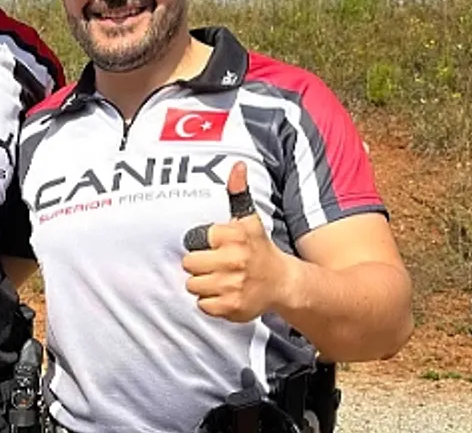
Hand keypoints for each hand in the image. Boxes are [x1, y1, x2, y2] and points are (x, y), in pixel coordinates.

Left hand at [181, 161, 292, 322]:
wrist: (283, 283)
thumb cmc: (259, 249)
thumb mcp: (249, 220)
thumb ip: (238, 192)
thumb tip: (237, 165)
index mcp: (233, 237)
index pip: (195, 239)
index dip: (204, 243)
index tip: (218, 246)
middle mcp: (233, 260)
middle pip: (189, 263)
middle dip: (200, 265)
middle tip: (218, 264)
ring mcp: (232, 285)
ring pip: (193, 285)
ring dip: (204, 284)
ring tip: (222, 279)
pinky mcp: (231, 307)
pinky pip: (202, 304)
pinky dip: (211, 302)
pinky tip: (225, 294)